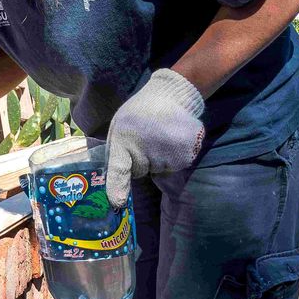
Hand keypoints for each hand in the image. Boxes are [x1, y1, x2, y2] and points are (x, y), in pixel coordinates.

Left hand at [105, 69, 205, 207]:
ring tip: (159, 135)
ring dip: (159, 158)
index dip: (117, 188)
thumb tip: (112, 177)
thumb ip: (117, 150)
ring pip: (160, 169)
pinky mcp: (186, 155)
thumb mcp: (119, 126)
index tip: (117, 204)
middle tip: (145, 139)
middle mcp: (145, 149)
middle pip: (141, 172)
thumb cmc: (140, 111)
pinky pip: (175, 165)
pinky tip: (172, 139)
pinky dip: (174, 156)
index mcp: (124, 140)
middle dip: (141, 161)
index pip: (119, 169)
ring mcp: (167, 153)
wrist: (171, 95)